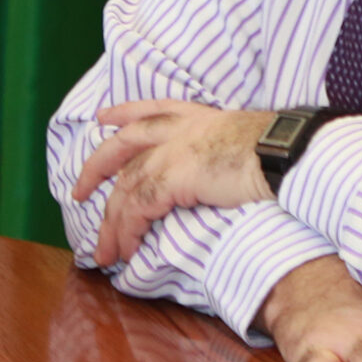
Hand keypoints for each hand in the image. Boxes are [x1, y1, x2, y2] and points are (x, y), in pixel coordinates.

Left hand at [71, 100, 273, 264]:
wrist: (284, 154)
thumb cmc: (276, 152)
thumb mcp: (241, 139)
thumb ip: (218, 148)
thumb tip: (217, 167)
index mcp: (194, 116)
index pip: (148, 109)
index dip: (122, 112)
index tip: (103, 118)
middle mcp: (176, 128)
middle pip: (121, 145)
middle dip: (95, 169)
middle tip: (78, 192)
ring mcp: (170, 151)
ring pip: (125, 188)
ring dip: (111, 223)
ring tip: (103, 251)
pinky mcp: (171, 177)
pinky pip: (137, 209)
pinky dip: (127, 231)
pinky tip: (125, 250)